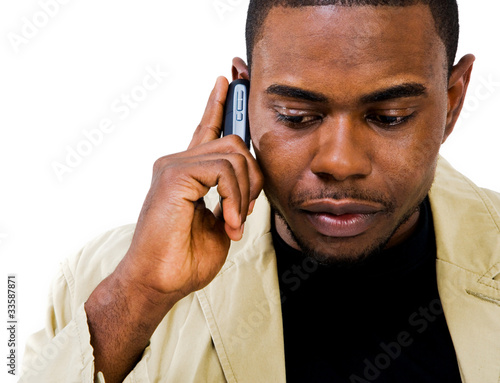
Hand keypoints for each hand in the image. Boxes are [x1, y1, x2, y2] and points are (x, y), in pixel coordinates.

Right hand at [85, 76, 262, 382]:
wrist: (158, 282)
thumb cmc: (185, 258)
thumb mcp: (220, 222)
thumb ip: (231, 196)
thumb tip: (248, 183)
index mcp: (188, 171)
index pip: (206, 129)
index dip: (218, 104)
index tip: (227, 80)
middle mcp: (178, 162)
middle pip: (234, 142)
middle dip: (252, 177)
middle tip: (244, 213)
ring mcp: (174, 165)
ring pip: (233, 154)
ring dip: (244, 194)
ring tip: (234, 223)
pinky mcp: (174, 174)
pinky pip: (224, 170)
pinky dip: (235, 198)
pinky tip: (228, 222)